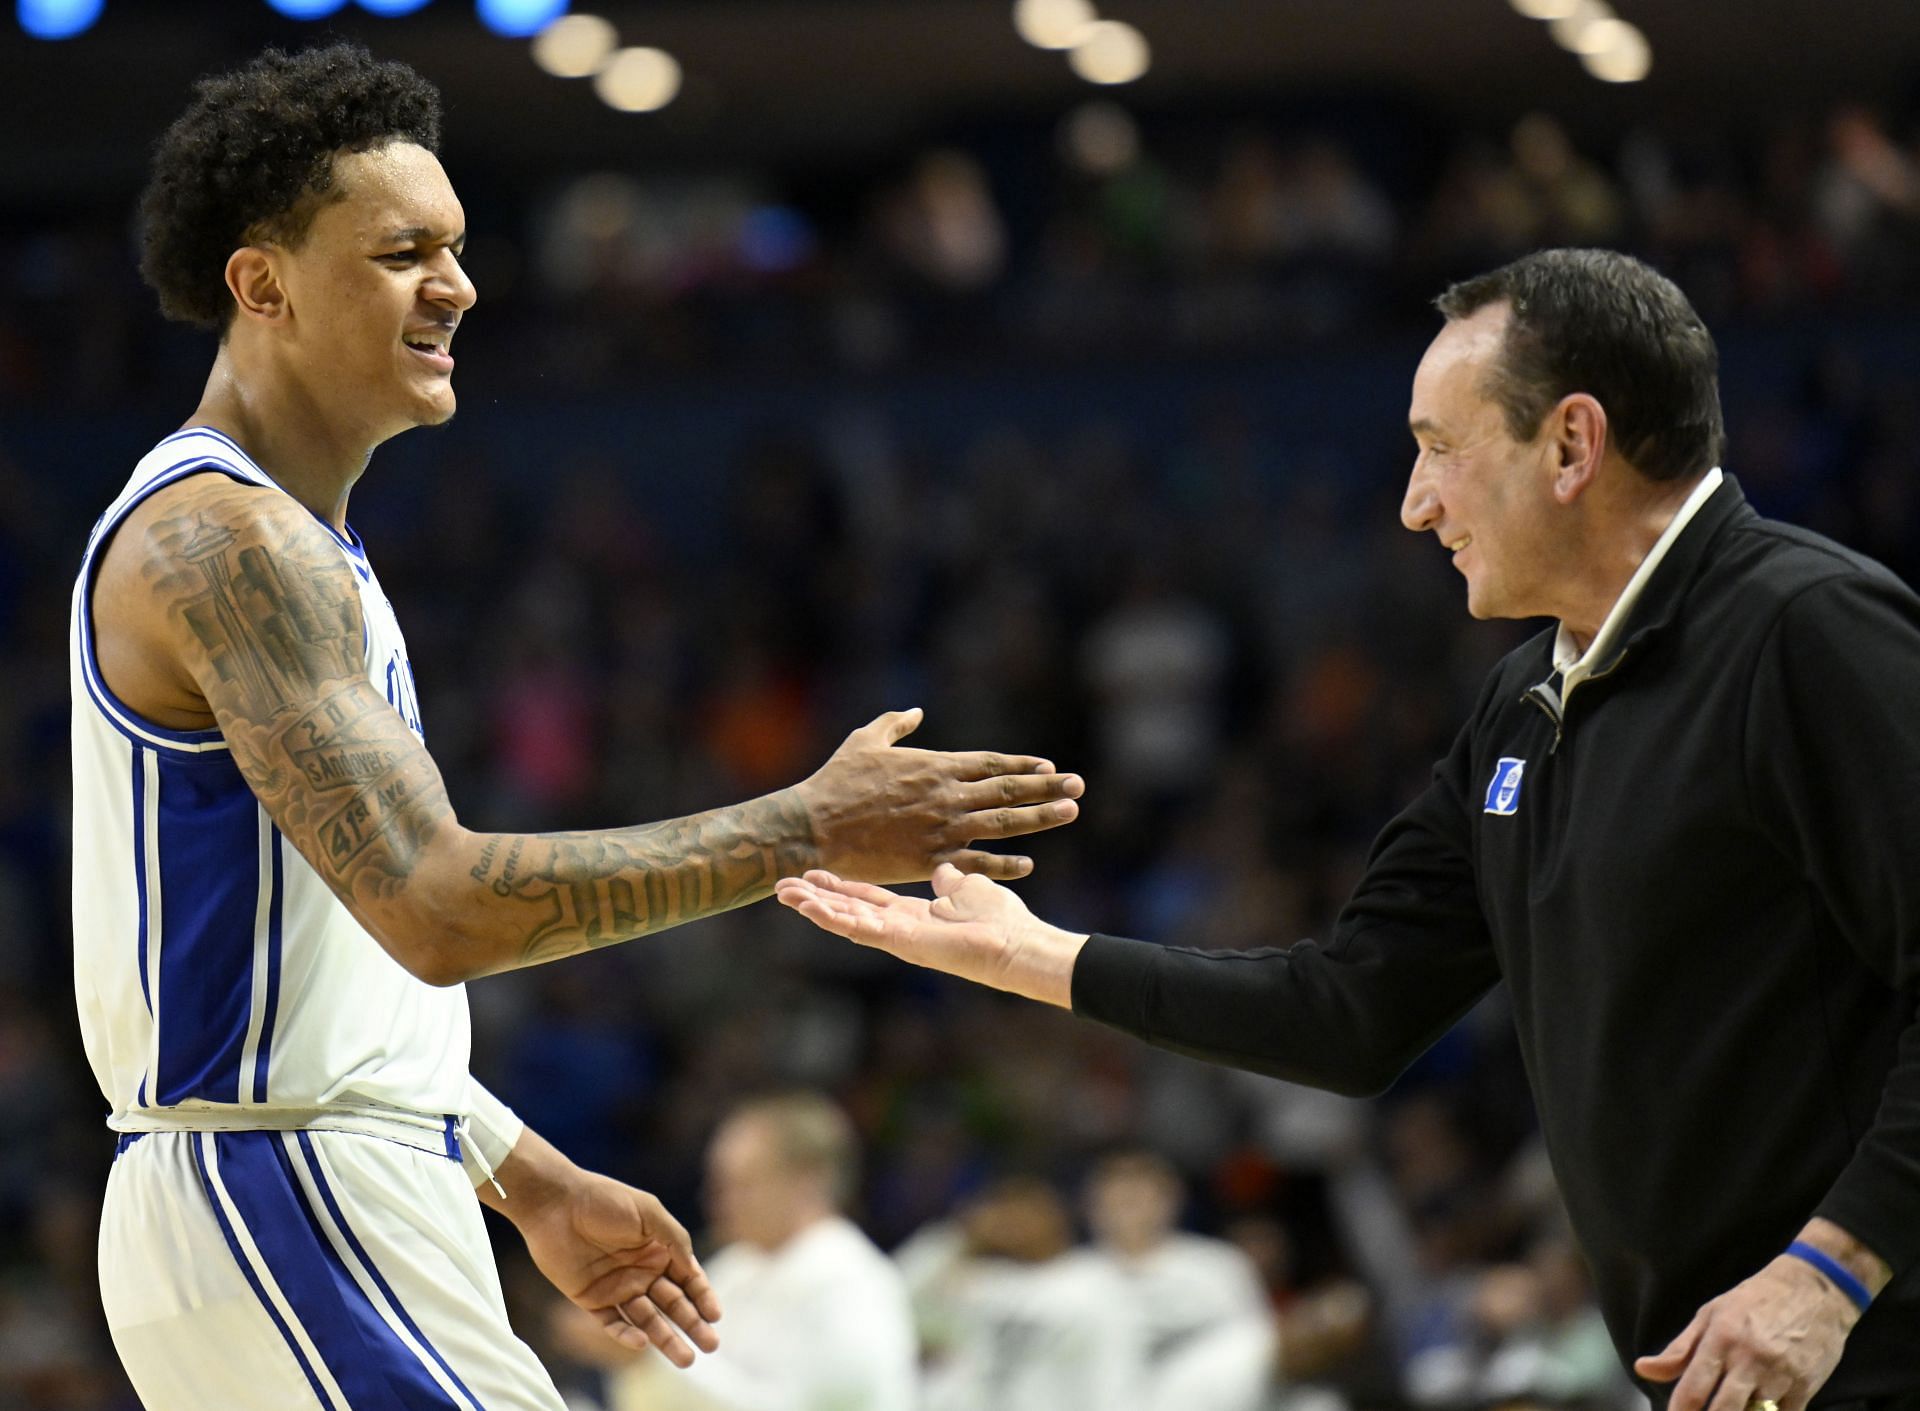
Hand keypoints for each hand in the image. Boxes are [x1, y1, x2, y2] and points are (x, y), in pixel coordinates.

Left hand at [508, 1163, 721, 1366]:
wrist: (555, 1203)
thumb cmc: (604, 1200)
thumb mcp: (648, 1212)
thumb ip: (674, 1239)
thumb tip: (694, 1269)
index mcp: (659, 1249)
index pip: (688, 1279)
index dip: (703, 1297)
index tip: (716, 1316)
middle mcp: (642, 1271)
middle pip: (673, 1304)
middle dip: (693, 1324)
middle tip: (711, 1346)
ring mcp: (618, 1288)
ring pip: (648, 1320)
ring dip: (666, 1339)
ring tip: (685, 1359)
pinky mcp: (592, 1300)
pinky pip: (613, 1323)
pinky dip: (627, 1335)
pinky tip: (642, 1343)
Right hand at [774, 863, 1087, 1006]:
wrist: (1016, 944)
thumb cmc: (1001, 919)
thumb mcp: (968, 886)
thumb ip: (950, 879)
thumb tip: (943, 869)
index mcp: (913, 914)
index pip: (868, 898)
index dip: (840, 886)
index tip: (813, 872)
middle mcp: (899, 928)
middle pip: (847, 910)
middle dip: (815, 898)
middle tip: (781, 884)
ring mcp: (896, 938)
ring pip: (846, 921)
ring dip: (814, 907)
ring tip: (782, 894)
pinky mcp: (900, 942)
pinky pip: (860, 929)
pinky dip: (833, 918)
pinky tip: (809, 908)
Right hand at [791, 709, 1082, 883]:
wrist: (815, 828)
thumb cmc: (836, 782)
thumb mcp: (865, 741)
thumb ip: (894, 724)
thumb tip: (915, 710)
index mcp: (935, 766)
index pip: (991, 764)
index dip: (1022, 765)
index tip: (1049, 766)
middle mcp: (947, 796)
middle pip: (1008, 791)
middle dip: (1046, 788)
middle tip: (1078, 786)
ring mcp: (943, 829)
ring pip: (1003, 824)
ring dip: (1039, 818)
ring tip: (1069, 812)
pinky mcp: (931, 860)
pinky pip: (977, 862)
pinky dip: (1004, 863)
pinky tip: (1027, 863)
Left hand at [1633, 1254, 1861, 1410]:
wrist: (1814, 1289)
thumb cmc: (1754, 1300)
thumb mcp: (1711, 1315)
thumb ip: (1679, 1349)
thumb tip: (1643, 1369)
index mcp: (1721, 1339)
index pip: (1693, 1388)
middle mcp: (1749, 1359)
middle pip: (1723, 1410)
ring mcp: (1780, 1375)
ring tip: (1733, 1405)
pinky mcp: (1806, 1387)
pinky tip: (1759, 1408)